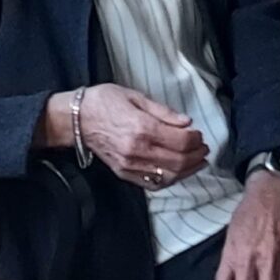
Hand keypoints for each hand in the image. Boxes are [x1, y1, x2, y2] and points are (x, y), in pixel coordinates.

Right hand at [76, 84, 208, 188]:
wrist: (76, 119)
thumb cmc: (103, 102)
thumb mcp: (133, 96)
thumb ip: (162, 111)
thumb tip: (186, 122)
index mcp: (141, 127)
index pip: (181, 140)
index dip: (196, 138)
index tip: (199, 133)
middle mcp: (137, 149)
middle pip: (180, 160)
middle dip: (197, 155)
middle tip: (203, 148)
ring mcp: (130, 165)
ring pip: (170, 176)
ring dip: (189, 170)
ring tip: (197, 161)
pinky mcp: (125, 173)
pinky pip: (155, 184)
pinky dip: (171, 180)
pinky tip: (178, 171)